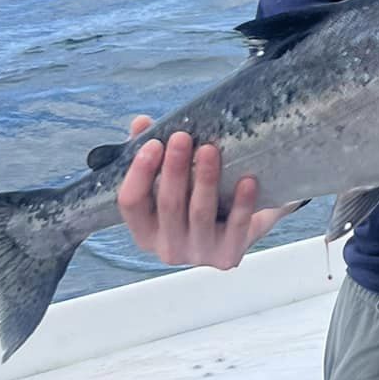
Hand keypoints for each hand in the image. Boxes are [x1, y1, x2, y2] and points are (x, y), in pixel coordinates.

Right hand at [115, 116, 290, 268]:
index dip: (138, 172)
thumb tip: (141, 123)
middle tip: (182, 137)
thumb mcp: (173, 179)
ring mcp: (198, 254)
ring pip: (200, 214)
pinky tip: (247, 180)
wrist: (243, 225)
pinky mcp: (227, 256)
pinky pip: (236, 227)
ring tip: (211, 149)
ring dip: (205, 179)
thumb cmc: (198, 200)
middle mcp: (167, 249)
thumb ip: (153, 152)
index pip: (131, 203)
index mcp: (145, 230)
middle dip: (174, 168)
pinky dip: (242, 203)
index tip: (153, 143)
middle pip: (167, 205)